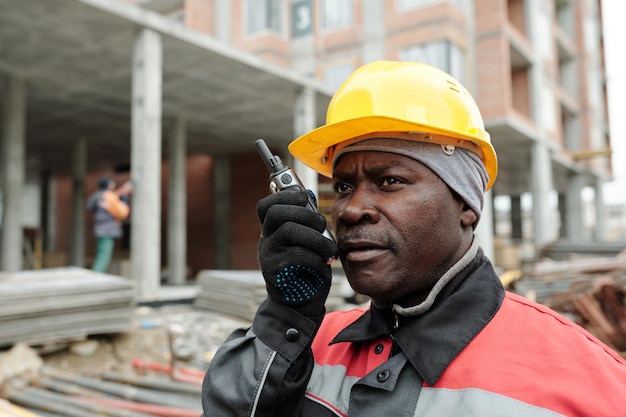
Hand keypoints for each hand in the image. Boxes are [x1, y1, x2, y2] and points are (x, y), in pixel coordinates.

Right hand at [257, 188, 336, 317]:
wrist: (301, 304)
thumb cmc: (308, 268)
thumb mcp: (306, 241)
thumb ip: (305, 220)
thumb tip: (308, 195)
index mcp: (271, 231)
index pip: (266, 206)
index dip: (285, 196)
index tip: (304, 198)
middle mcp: (265, 241)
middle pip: (277, 213)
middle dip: (306, 215)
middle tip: (321, 226)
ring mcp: (268, 257)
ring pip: (289, 231)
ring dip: (316, 237)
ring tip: (328, 248)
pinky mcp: (276, 273)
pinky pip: (298, 255)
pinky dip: (316, 258)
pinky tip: (323, 264)